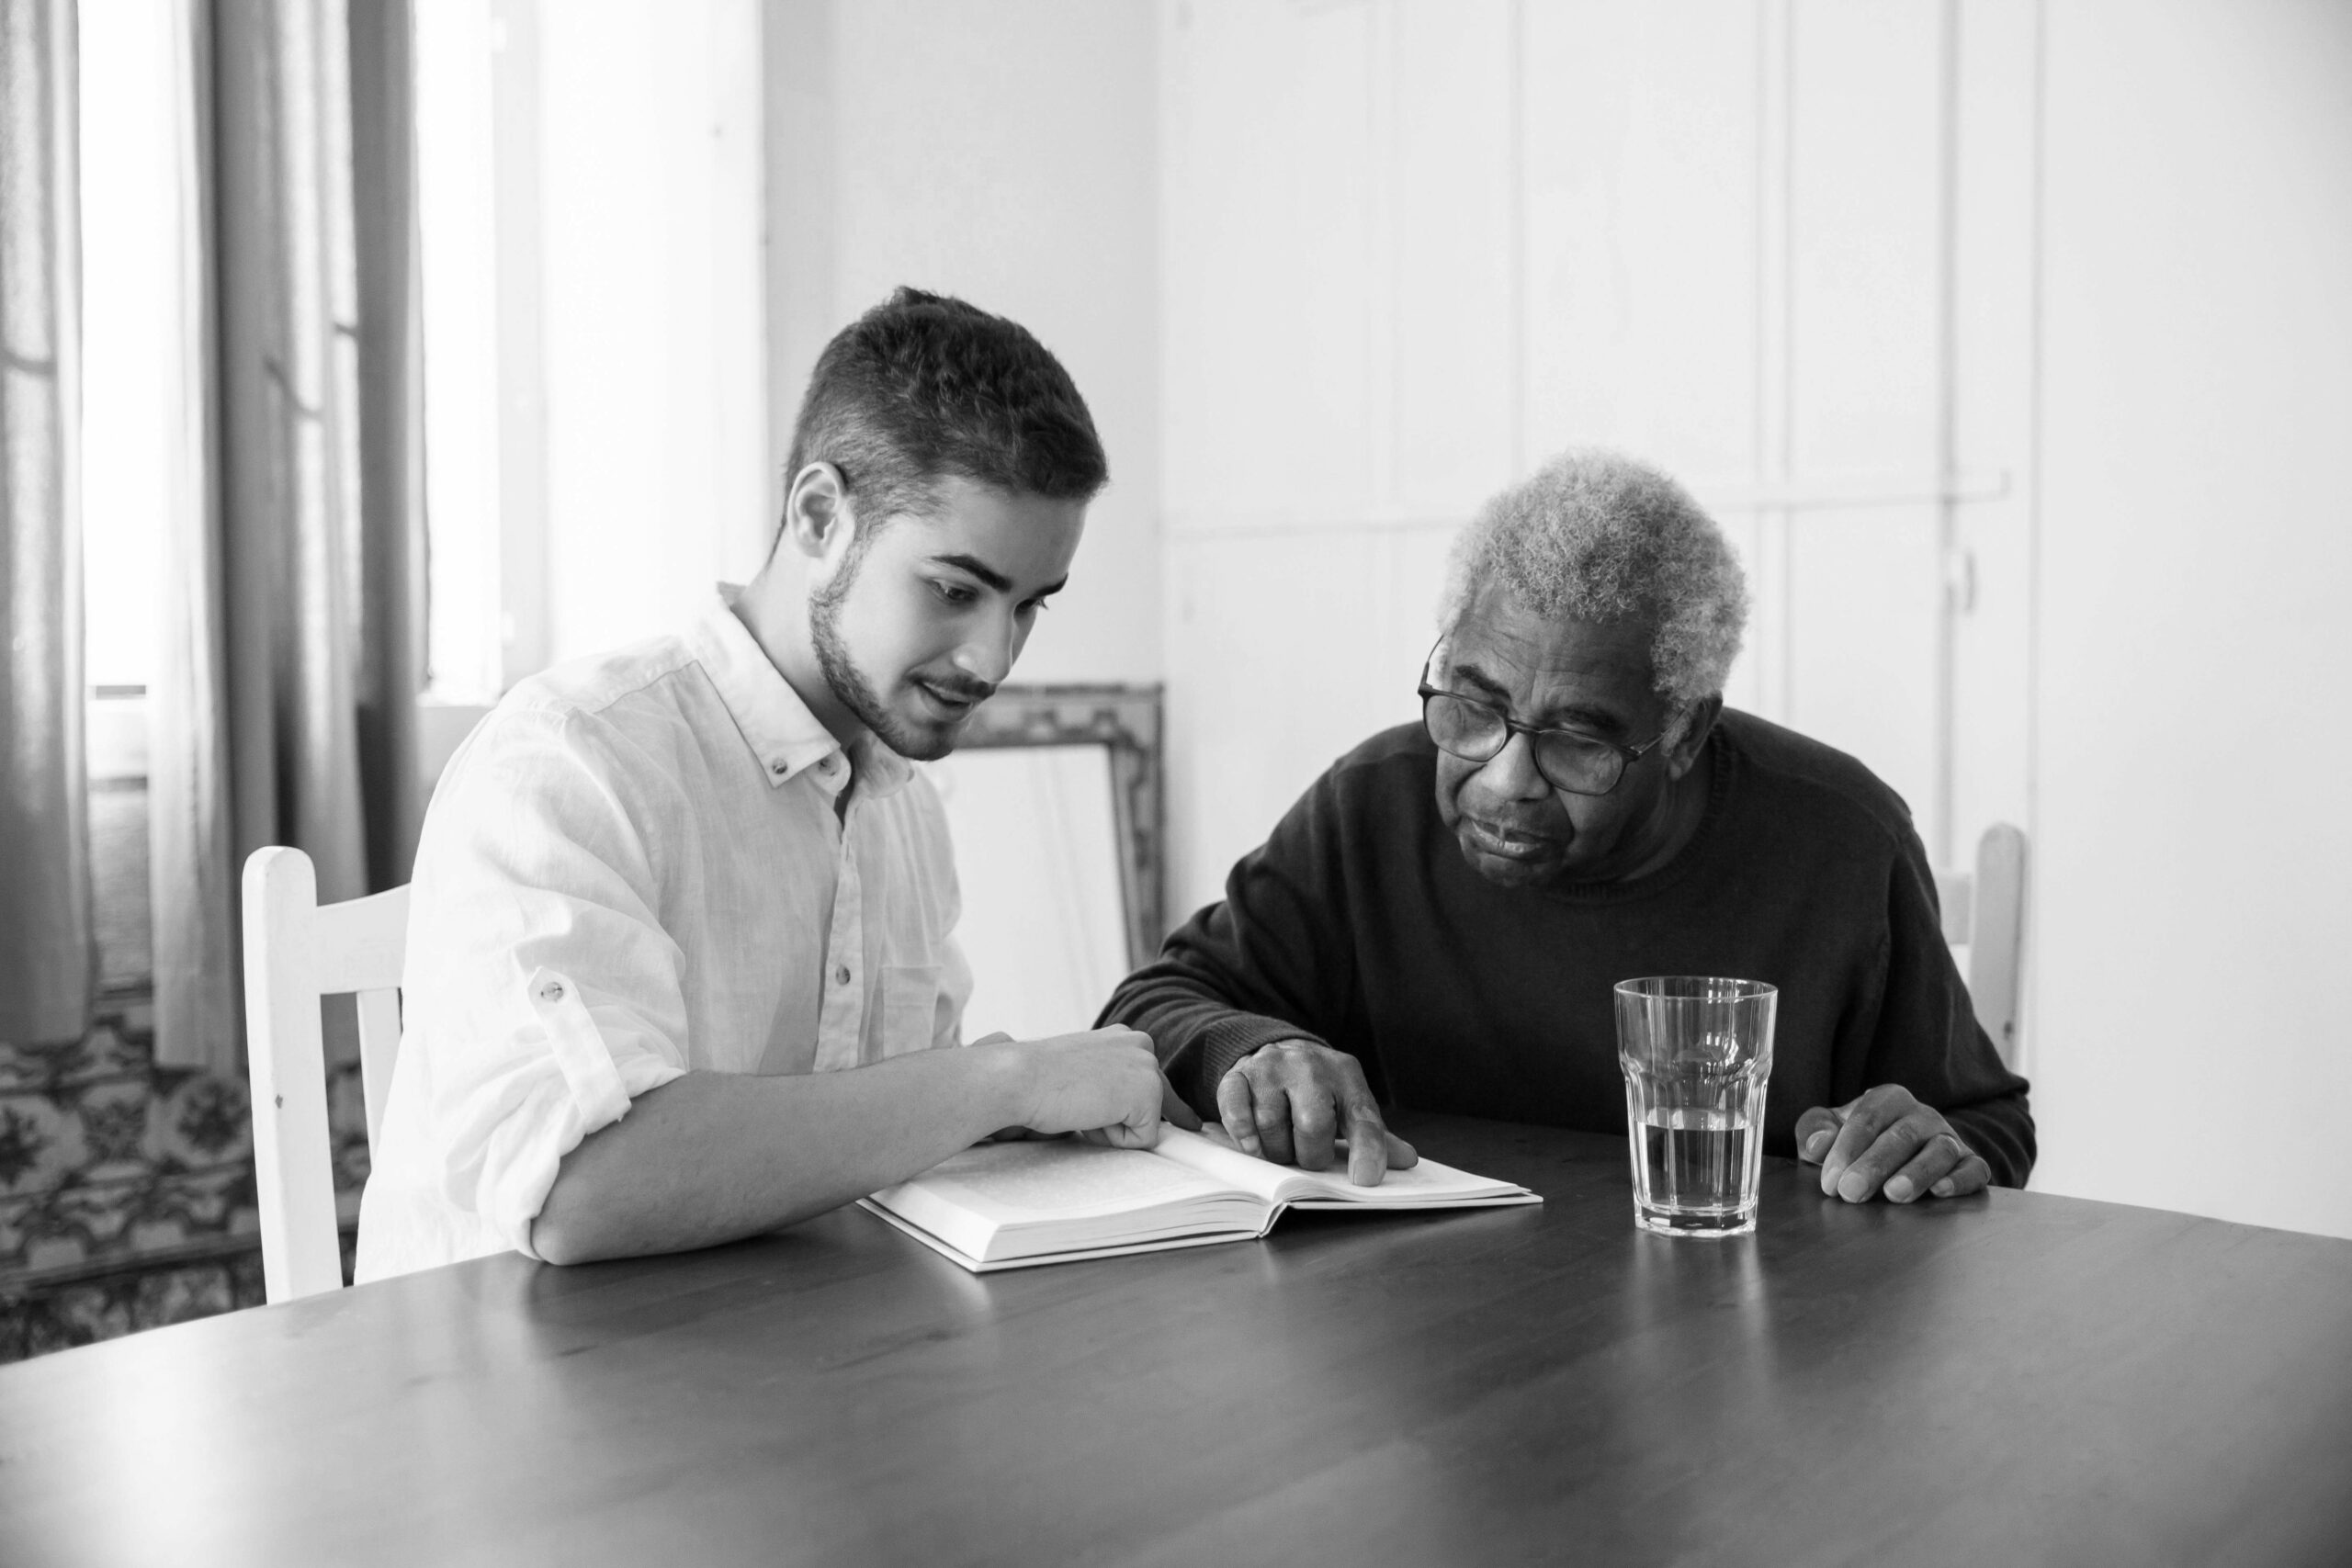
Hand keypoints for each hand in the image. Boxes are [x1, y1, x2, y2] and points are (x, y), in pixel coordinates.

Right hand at [982, 1027, 1168, 1149]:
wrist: (1023, 1078)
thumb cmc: (1039, 1079)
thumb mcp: (1083, 1072)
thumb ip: (1110, 1082)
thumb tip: (1133, 1112)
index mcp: (1125, 1038)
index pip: (1152, 1079)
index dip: (1166, 1108)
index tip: (1189, 1122)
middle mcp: (1142, 1045)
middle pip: (1160, 1102)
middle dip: (1129, 1120)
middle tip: (1091, 1111)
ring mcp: (1148, 1067)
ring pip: (1146, 1123)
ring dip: (1113, 1128)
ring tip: (1080, 1107)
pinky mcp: (1149, 1093)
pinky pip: (1143, 1140)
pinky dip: (1114, 1140)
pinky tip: (1088, 1118)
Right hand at [1216, 1038, 1416, 1185]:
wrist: (1279, 1052)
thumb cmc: (1321, 1092)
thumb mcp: (1350, 1106)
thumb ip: (1375, 1136)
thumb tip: (1408, 1161)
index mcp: (1346, 1075)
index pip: (1363, 1118)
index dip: (1367, 1151)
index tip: (1365, 1180)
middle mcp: (1309, 1065)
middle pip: (1313, 1125)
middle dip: (1310, 1154)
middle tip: (1307, 1155)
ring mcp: (1271, 1067)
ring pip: (1272, 1125)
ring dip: (1277, 1150)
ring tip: (1283, 1144)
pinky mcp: (1238, 1075)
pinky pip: (1237, 1114)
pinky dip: (1245, 1136)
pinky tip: (1254, 1142)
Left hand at [1796, 1085, 1990, 1203]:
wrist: (1900, 1158)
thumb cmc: (1857, 1144)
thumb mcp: (1829, 1131)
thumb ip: (1814, 1131)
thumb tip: (1817, 1145)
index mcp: (1888, 1099)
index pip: (1867, 1118)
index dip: (1846, 1149)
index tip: (1830, 1182)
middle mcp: (1923, 1115)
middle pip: (1901, 1136)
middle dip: (1874, 1165)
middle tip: (1851, 1192)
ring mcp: (1950, 1138)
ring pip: (1939, 1151)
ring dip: (1917, 1173)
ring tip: (1894, 1194)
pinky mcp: (1971, 1163)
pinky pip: (1973, 1168)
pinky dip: (1960, 1180)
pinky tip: (1940, 1192)